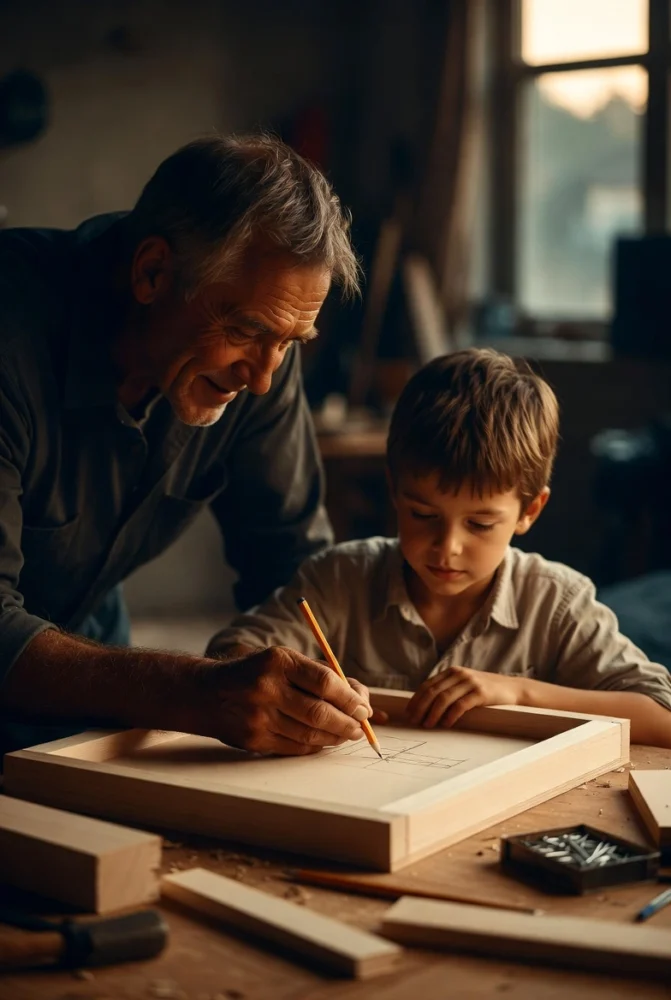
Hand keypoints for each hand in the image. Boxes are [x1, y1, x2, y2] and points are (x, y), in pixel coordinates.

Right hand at [186, 646, 372, 755]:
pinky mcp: (254, 739)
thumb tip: (359, 698)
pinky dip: (315, 746)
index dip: (350, 698)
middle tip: (359, 726)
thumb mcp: (283, 661)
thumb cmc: (256, 673)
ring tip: (346, 734)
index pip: (325, 682)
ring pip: (309, 734)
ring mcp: (258, 716)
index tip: (363, 707)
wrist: (208, 693)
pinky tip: (324, 741)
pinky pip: (294, 747)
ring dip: (334, 737)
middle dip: (347, 722)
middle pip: (319, 712)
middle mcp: (266, 688)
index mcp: (278, 661)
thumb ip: (318, 675)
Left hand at [406, 666, 523, 728]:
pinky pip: (460, 705)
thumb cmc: (484, 690)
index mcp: (452, 671)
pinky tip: (445, 724)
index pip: (427, 685)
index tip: (408, 713)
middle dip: (420, 708)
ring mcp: (470, 682)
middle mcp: (459, 674)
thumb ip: (448, 689)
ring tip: (427, 725)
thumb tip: (424, 707)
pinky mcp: (481, 693)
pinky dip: (450, 715)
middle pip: (432, 691)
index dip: (416, 700)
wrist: (511, 688)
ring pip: (443, 698)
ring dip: (432, 713)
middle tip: (414, 722)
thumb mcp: (464, 684)